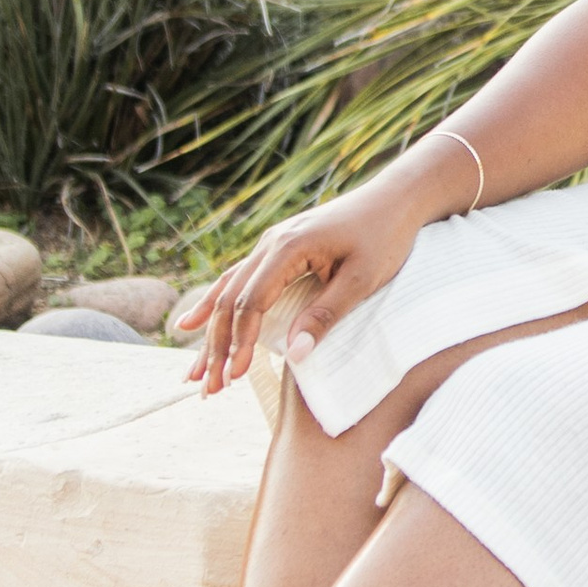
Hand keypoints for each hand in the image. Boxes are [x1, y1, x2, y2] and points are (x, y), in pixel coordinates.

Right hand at [175, 171, 435, 393]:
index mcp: (288, 248)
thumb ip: (326, 315)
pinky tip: (193, 324)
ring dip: (210, 333)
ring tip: (193, 372)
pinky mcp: (278, 249)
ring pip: (228, 291)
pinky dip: (216, 306)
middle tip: (208, 388)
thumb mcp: (362, 279)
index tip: (234, 376)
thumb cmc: (384, 236)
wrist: (395, 199)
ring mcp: (270, 244)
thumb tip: (295, 355)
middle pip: (230, 300)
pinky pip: (238, 281)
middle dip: (216, 346)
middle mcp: (270, 243)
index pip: (251, 303)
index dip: (240, 342)